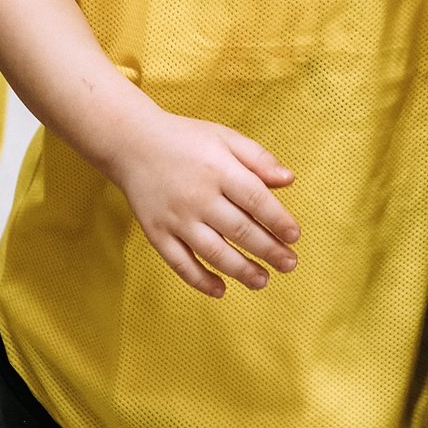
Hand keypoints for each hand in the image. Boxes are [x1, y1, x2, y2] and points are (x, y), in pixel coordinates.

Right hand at [101, 107, 299, 298]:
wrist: (132, 143)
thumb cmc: (185, 140)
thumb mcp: (225, 138)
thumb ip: (258, 159)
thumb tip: (289, 180)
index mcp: (218, 169)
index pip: (255, 199)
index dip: (278, 220)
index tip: (294, 236)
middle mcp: (197, 196)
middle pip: (239, 230)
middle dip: (268, 251)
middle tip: (289, 264)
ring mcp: (176, 218)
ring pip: (213, 252)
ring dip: (240, 270)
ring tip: (262, 280)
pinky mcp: (156, 233)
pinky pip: (180, 263)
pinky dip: (200, 280)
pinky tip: (220, 289)